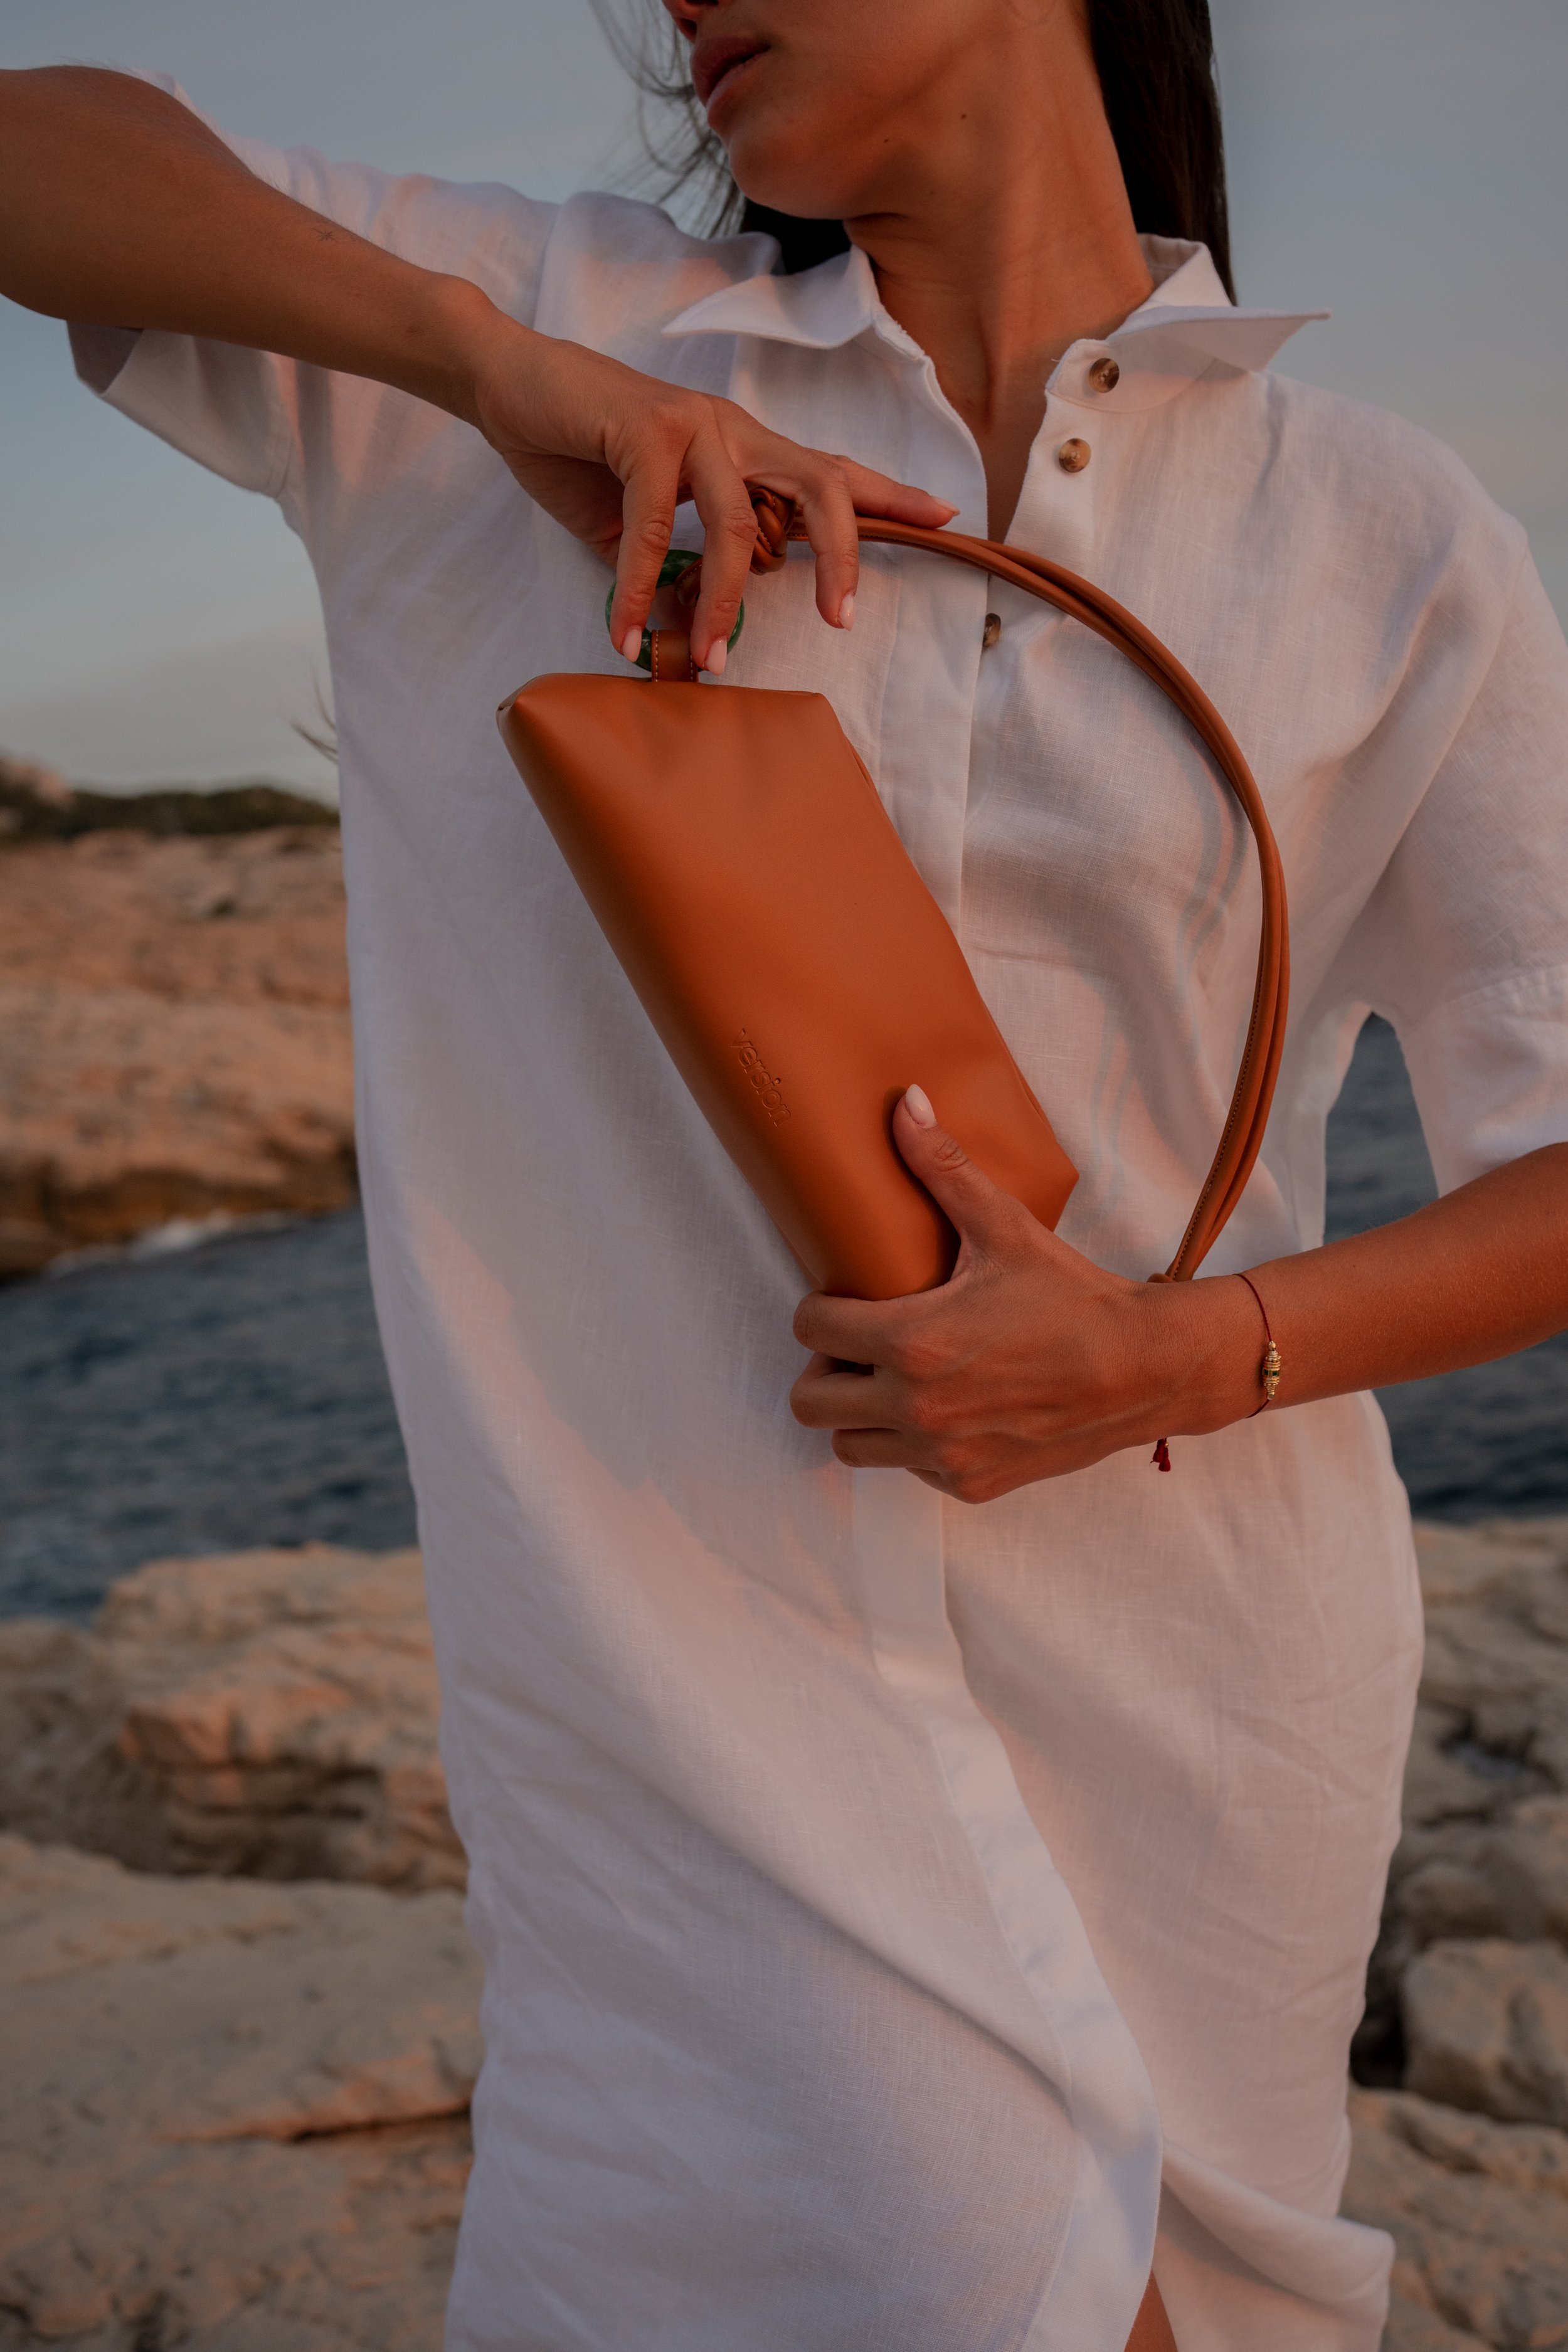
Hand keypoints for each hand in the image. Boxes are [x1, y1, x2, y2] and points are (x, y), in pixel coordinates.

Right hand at [463, 308, 955, 672]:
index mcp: (742, 448)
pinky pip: (656, 526)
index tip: (943, 516)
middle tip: (844, 620)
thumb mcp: (637, 523)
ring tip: (709, 661)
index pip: (827, 472)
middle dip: (842, 553)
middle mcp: (731, 430)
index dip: (887, 494)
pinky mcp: (643, 430)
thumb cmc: (579, 449)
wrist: (509, 384)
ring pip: (738, 521)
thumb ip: (674, 570)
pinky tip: (627, 634)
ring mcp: (692, 425)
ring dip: (723, 602)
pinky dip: (640, 588)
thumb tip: (693, 627)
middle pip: (818, 487)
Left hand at [790, 1086, 1258, 1501]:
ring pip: (848, 1447)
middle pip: (809, 1403)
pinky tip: (945, 1408)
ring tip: (893, 1379)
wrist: (1144, 1369)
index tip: (841, 1300)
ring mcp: (941, 1453)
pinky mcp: (969, 1483)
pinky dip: (913, 1444)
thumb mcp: (1005, 1227)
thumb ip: (943, 1168)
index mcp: (911, 1340)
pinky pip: (908, 1469)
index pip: (810, 1330)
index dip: (818, 1310)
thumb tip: (904, 1102)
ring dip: (859, 1415)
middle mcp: (916, 1406)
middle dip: (824, 1371)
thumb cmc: (1072, 1297)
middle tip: (858, 1346)